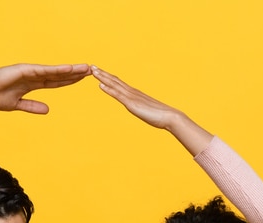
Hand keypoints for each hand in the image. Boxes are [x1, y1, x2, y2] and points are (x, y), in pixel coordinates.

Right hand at [0, 63, 90, 113]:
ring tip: (86, 68)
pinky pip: (44, 70)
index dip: (69, 81)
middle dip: (75, 73)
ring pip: (55, 71)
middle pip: (59, 75)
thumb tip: (48, 110)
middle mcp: (34, 76)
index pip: (56, 82)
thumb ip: (32, 106)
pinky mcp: (25, 70)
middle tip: (91, 71)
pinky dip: (57, 69)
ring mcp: (30, 71)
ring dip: (71, 69)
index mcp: (33, 84)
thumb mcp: (18, 105)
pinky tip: (69, 69)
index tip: (82, 79)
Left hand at [91, 65, 211, 154]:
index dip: (109, 77)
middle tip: (92, 66)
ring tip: (93, 71)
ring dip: (102, 77)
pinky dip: (108, 89)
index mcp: (135, 94)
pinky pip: (118, 95)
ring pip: (114, 84)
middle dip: (103, 73)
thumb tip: (138, 109)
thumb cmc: (160, 116)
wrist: (170, 117)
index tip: (100, 72)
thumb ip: (141, 108)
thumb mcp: (146, 111)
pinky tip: (100, 85)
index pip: (119, 83)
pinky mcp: (132, 104)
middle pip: (115, 80)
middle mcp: (132, 92)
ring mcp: (132, 97)